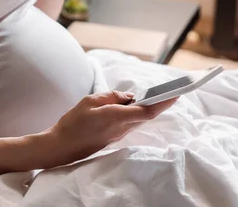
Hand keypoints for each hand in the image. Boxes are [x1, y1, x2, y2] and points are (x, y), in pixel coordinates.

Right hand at [41, 91, 177, 167]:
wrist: (61, 146)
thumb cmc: (72, 122)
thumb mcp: (90, 101)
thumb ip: (111, 96)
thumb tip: (129, 97)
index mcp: (116, 117)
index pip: (147, 111)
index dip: (163, 103)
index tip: (176, 94)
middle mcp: (121, 128)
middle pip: (146, 116)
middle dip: (160, 104)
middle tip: (172, 92)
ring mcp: (118, 135)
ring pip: (139, 120)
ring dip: (148, 109)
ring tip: (157, 96)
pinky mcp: (113, 137)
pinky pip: (130, 124)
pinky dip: (136, 114)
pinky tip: (135, 107)